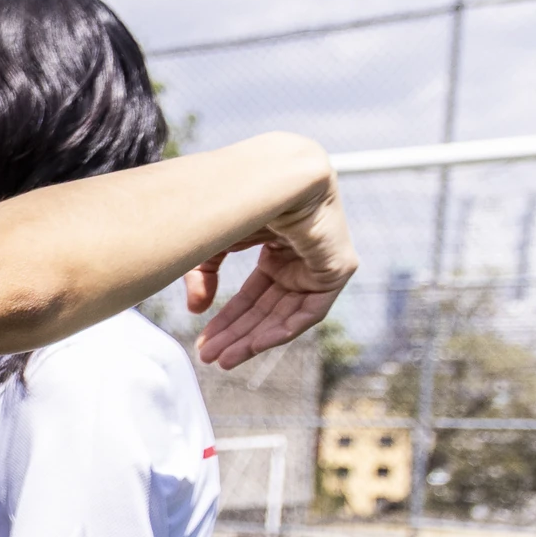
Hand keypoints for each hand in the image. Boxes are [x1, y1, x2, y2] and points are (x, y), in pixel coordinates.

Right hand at [187, 162, 357, 368]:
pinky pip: (310, 311)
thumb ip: (202, 278)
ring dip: (255, 339)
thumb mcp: (211, 245)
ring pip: (286, 314)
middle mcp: (299, 256)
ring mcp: (320, 262)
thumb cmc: (238, 199)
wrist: (271, 177)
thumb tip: (197, 310)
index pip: (252, 294)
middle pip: (267, 308)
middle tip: (210, 358)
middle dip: (237, 335)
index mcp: (275, 245)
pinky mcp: (337, 268)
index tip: (204, 343)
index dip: (227, 320)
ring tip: (225, 359)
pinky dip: (282, 330)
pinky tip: (254, 345)